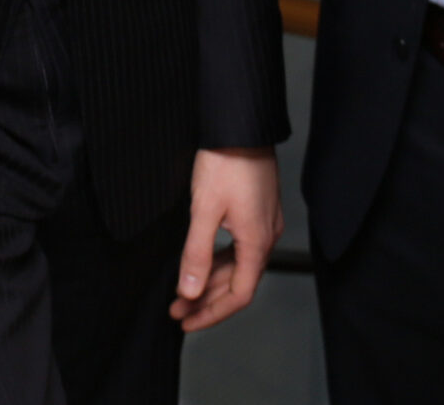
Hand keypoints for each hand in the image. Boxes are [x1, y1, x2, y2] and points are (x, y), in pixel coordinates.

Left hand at [168, 146, 281, 331]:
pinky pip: (242, 246)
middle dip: (206, 298)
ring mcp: (266, 221)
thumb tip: (189, 292)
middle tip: (177, 308)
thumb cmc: (226, 161)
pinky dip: (221, 259)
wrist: (241, 124)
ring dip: (212, 279)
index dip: (212, 313)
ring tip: (184, 289)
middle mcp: (267, 235)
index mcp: (257, 241)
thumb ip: (196, 254)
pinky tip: (204, 260)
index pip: (239, 294)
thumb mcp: (204, 210)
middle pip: (239, 282)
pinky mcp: (260, 208)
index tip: (186, 320)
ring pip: (240, 264)